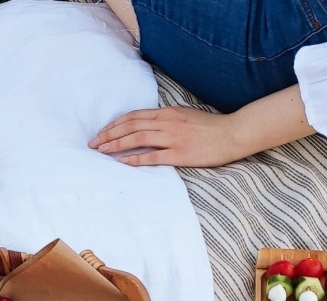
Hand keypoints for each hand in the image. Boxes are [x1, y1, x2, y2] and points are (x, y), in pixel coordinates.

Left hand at [88, 86, 317, 167]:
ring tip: (102, 151)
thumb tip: (145, 126)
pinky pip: (153, 156)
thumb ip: (165, 120)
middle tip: (93, 143)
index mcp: (167, 112)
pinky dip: (136, 158)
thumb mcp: (184, 116)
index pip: (133, 116)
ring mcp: (173, 138)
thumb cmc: (210, 127)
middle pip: (130, 126)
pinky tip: (123, 162)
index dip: (114, 124)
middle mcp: (167, 122)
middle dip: (108, 134)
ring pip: (137, 138)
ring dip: (116, 145)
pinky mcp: (180, 153)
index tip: (101, 132)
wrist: (233, 133)